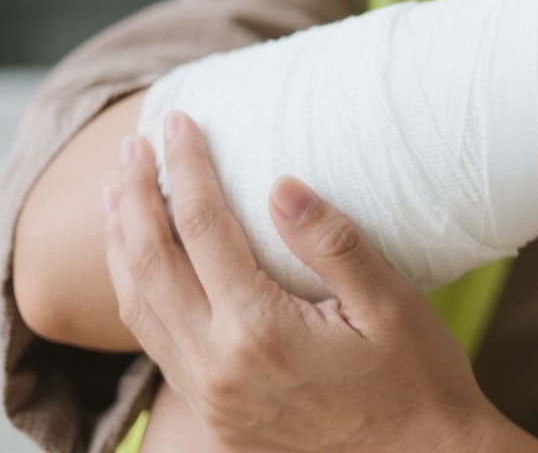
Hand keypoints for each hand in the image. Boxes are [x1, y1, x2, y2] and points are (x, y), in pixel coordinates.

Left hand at [102, 110, 537, 452]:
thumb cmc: (418, 379)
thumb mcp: (390, 303)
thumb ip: (332, 243)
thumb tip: (282, 184)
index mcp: (260, 330)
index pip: (202, 227)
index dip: (186, 168)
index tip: (179, 121)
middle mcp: (220, 367)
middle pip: (150, 264)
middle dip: (134, 196)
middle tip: (133, 144)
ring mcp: (210, 397)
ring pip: (137, 309)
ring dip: (121, 244)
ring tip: (119, 193)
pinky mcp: (214, 416)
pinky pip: (155, 346)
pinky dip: (137, 294)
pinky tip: (143, 266)